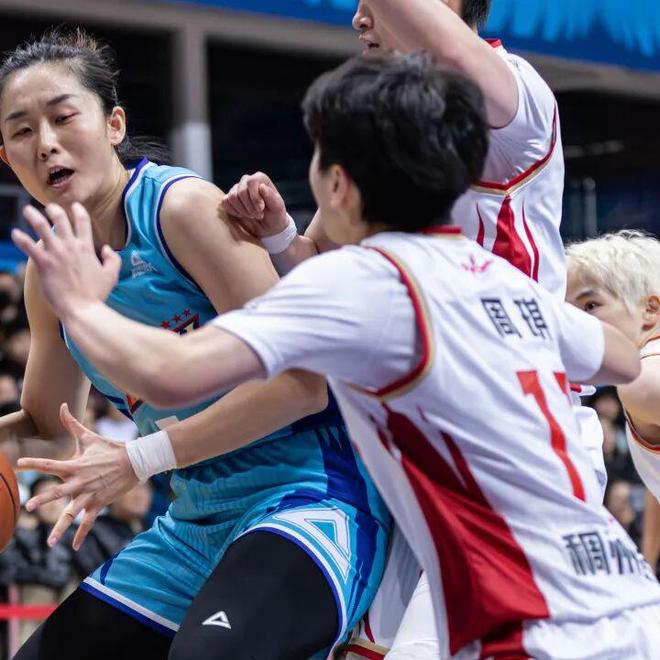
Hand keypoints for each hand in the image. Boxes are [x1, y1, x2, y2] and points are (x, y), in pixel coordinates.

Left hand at [12, 203, 120, 319]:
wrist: (82, 309)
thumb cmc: (96, 294)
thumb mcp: (112, 275)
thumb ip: (112, 259)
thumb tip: (107, 248)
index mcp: (87, 248)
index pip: (83, 222)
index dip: (79, 211)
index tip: (75, 206)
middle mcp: (70, 246)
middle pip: (60, 220)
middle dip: (54, 210)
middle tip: (49, 206)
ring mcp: (56, 254)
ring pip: (42, 228)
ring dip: (33, 216)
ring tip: (27, 210)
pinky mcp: (44, 264)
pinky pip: (29, 247)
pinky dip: (20, 239)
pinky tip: (14, 233)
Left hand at [17, 403, 137, 549]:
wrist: (136, 461)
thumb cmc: (111, 448)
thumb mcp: (90, 437)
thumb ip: (72, 424)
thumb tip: (62, 405)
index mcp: (76, 465)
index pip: (51, 464)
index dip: (35, 463)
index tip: (19, 464)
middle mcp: (81, 481)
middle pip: (59, 492)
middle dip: (44, 499)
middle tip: (28, 506)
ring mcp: (90, 494)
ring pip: (73, 513)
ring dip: (61, 528)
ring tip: (50, 542)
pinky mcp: (100, 503)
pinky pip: (89, 522)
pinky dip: (82, 535)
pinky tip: (74, 548)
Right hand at [220, 172, 288, 237]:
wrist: (268, 226)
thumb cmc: (275, 214)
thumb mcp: (278, 207)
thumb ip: (271, 197)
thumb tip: (261, 187)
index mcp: (260, 178)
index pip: (251, 182)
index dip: (255, 197)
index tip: (261, 208)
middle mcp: (246, 181)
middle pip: (241, 191)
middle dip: (250, 207)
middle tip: (258, 215)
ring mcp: (236, 189)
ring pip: (232, 197)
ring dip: (242, 210)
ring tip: (252, 215)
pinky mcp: (229, 199)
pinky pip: (225, 203)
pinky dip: (234, 212)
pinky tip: (243, 215)